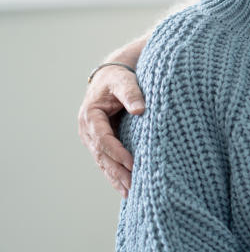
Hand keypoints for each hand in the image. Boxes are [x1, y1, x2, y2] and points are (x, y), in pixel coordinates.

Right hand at [78, 59, 144, 197]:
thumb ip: (131, 93)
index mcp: (90, 115)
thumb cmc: (118, 77)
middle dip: (117, 172)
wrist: (111, 76)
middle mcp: (88, 130)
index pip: (103, 139)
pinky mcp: (100, 142)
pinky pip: (106, 161)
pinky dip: (114, 174)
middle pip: (102, 156)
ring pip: (103, 162)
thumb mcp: (124, 80)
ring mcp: (92, 138)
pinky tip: (124, 187)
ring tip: (131, 194)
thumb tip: (139, 110)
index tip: (133, 164)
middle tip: (133, 187)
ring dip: (116, 178)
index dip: (118, 153)